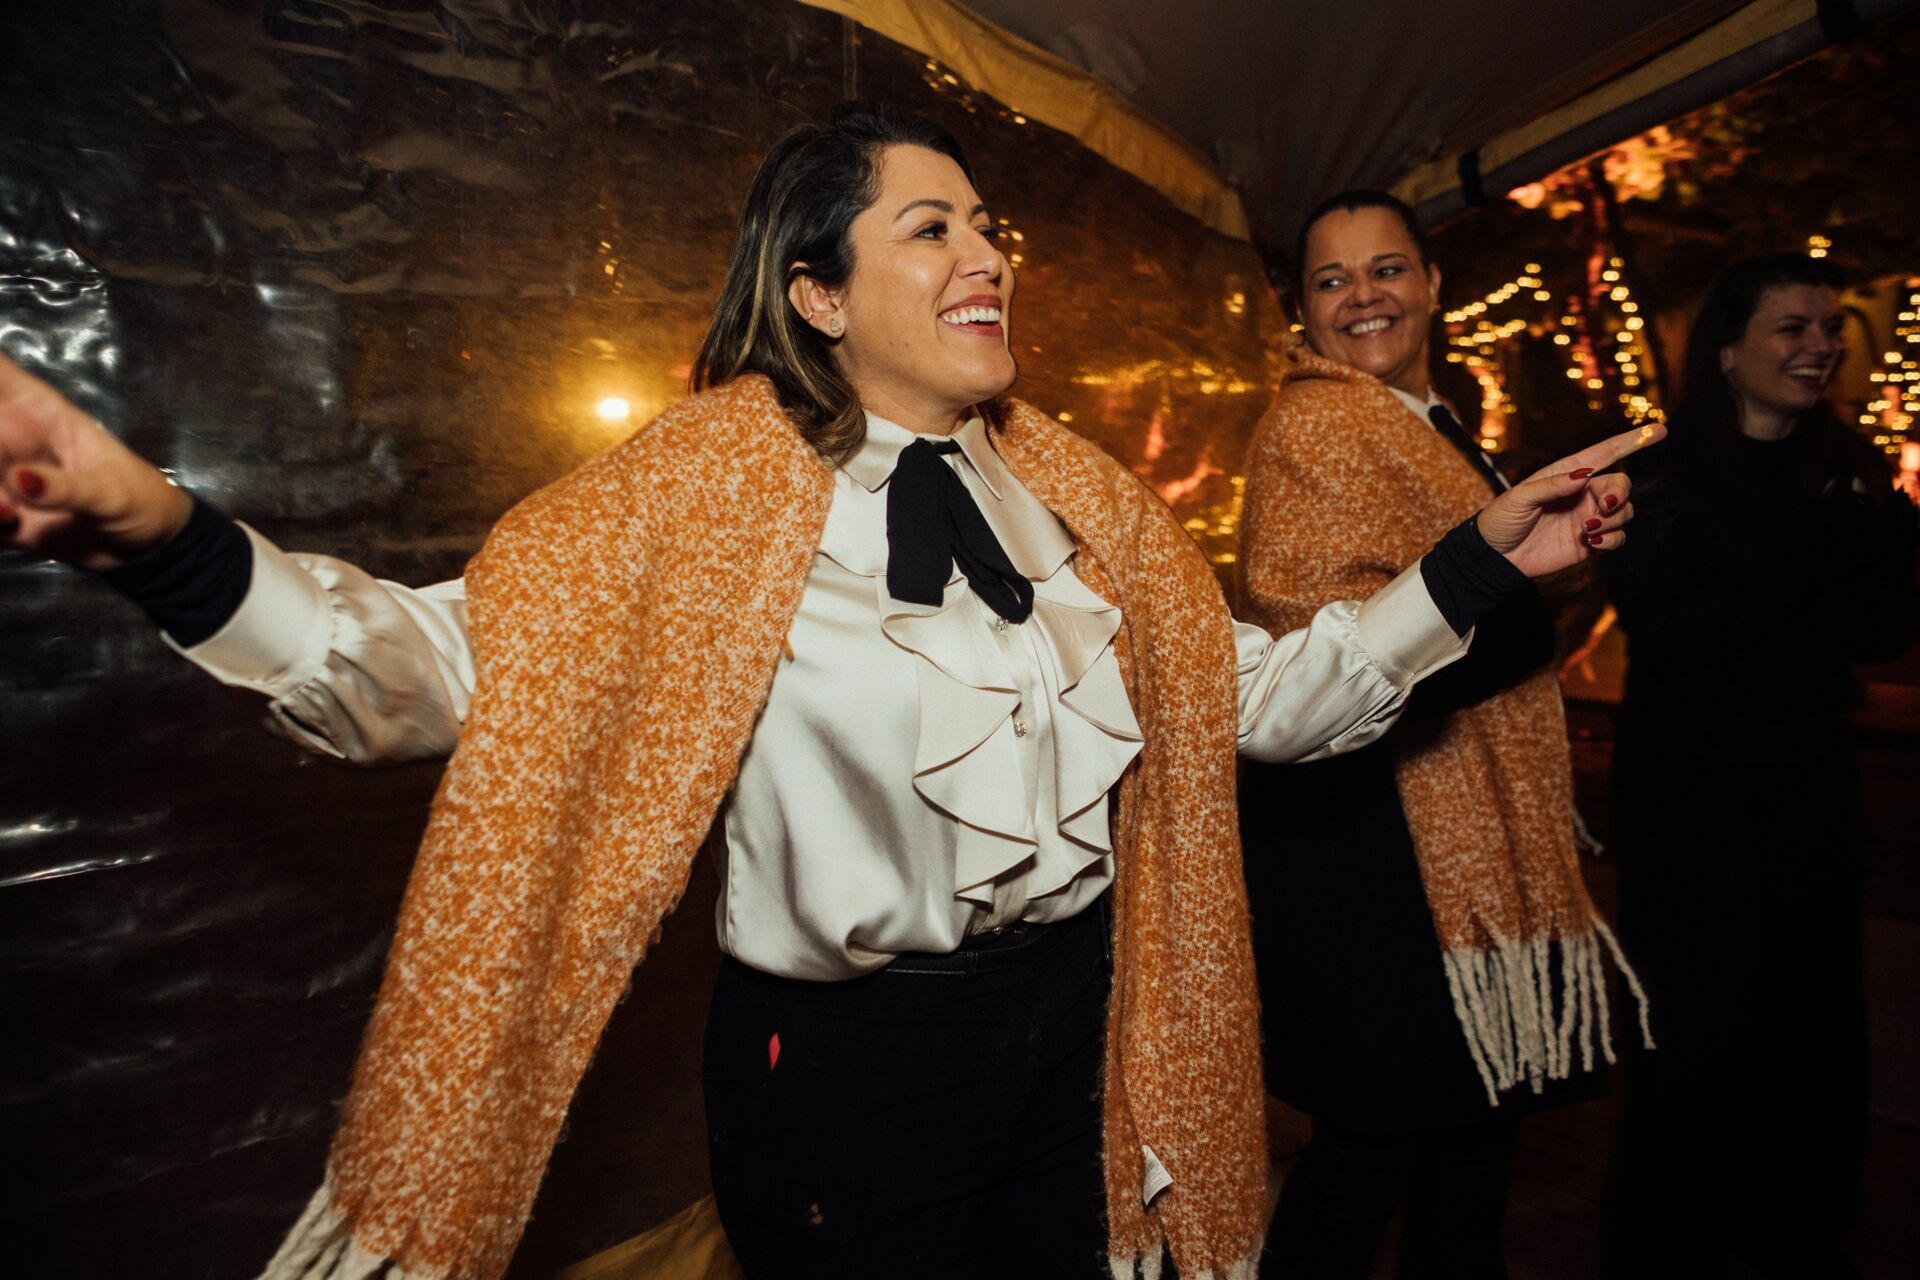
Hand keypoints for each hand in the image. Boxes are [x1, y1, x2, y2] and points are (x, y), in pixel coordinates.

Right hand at [0, 355, 190, 569]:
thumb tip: (20, 479)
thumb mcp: (112, 494)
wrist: (143, 552)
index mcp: (41, 414)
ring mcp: (1, 475)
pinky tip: (7, 522)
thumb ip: (67, 487)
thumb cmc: (140, 502)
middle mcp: (12, 440)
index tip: (2, 416)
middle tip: (7, 480)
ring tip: (6, 511)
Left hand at [1477, 422, 1664, 578]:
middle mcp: (1583, 493)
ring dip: (1613, 520)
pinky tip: (1592, 543)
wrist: (1495, 557)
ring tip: (1587, 530)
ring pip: (1624, 512)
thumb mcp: (1520, 497)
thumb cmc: (1502, 520)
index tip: (1660, 430)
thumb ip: (1552, 485)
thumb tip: (1584, 476)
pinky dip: (1612, 539)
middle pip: (1621, 485)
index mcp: (1567, 474)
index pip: (1605, 453)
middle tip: (1605, 506)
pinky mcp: (1590, 543)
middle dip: (1620, 493)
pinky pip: (1617, 538)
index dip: (1633, 441)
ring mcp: (1588, 517)